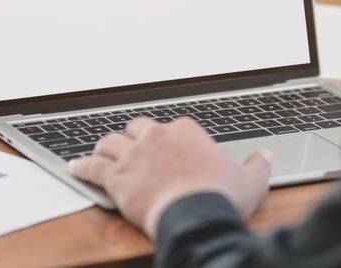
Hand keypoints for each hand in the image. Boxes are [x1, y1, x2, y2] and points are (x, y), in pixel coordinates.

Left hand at [69, 117, 272, 237]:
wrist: (195, 214)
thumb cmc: (221, 198)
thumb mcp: (250, 181)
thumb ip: (257, 166)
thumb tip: (265, 156)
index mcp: (185, 132)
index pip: (170, 126)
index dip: (165, 138)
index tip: (165, 147)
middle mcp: (156, 137)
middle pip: (136, 128)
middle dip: (132, 136)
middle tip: (130, 146)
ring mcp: (134, 155)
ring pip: (110, 142)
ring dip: (104, 148)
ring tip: (99, 153)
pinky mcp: (116, 176)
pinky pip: (92, 166)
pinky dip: (82, 166)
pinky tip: (75, 167)